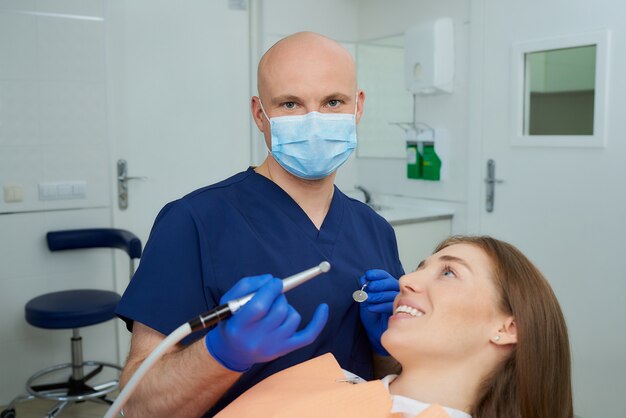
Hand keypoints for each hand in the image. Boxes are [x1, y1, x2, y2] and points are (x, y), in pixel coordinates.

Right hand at [205, 274, 328, 371]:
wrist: (233, 351)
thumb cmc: (232, 320)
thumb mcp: (229, 299)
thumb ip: (248, 285)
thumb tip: (272, 280)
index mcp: (239, 327)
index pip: (260, 306)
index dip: (271, 290)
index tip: (276, 282)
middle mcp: (256, 340)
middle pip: (279, 310)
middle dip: (279, 296)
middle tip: (273, 295)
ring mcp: (272, 347)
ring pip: (293, 318)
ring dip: (287, 307)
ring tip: (274, 310)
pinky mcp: (284, 350)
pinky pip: (308, 335)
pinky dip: (319, 321)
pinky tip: (323, 307)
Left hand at [359, 269, 398, 354]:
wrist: (374, 332)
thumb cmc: (371, 315)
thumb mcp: (365, 300)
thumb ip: (364, 290)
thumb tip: (363, 278)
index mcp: (388, 287)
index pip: (385, 276)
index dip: (377, 274)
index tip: (368, 275)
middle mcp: (396, 292)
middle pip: (390, 282)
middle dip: (378, 284)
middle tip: (369, 288)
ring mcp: (400, 303)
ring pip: (392, 294)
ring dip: (378, 295)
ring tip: (368, 299)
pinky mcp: (401, 313)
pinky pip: (392, 306)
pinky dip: (380, 306)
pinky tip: (371, 308)